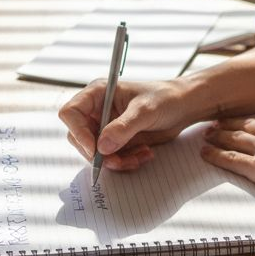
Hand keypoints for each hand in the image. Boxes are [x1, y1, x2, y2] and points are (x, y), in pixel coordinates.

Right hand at [58, 79, 200, 171]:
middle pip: (79, 137)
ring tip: (138, 157)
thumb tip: (102, 147)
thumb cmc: (165, 99)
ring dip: (114, 161)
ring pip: (94, 152)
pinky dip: (125, 162)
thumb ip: (123, 128)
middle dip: (98, 153)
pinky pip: (110, 158)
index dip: (78, 132)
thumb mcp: (145, 111)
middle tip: (118, 161)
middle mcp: (97, 110)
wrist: (183, 107)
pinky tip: (143, 155)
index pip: (71, 113)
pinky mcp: (116, 141)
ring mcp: (105, 127)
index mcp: (98, 93)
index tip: (94, 149)